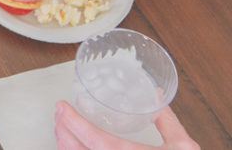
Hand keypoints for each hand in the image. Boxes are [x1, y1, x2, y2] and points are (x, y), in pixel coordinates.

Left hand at [55, 102, 198, 149]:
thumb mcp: (181, 145)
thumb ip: (166, 119)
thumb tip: (156, 94)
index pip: (93, 139)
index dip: (73, 122)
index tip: (61, 106)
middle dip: (62, 130)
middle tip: (59, 113)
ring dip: (63, 143)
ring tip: (61, 127)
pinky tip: (71, 146)